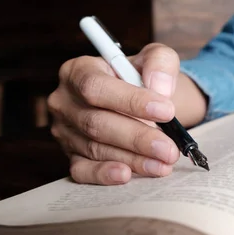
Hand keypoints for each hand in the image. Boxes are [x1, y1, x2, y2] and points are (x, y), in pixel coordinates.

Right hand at [48, 43, 180, 184]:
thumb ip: (160, 63)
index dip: (131, 101)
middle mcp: (65, 101)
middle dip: (137, 138)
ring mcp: (65, 130)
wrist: (142, 99)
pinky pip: (82, 170)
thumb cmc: (144, 76)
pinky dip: (104, 174)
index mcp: (78, 70)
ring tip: (164, 163)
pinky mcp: (70, 155)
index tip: (166, 111)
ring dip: (132, 159)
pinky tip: (127, 175)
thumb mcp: (157, 58)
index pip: (96, 87)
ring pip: (95, 148)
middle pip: (96, 122)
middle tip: (168, 148)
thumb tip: (160, 88)